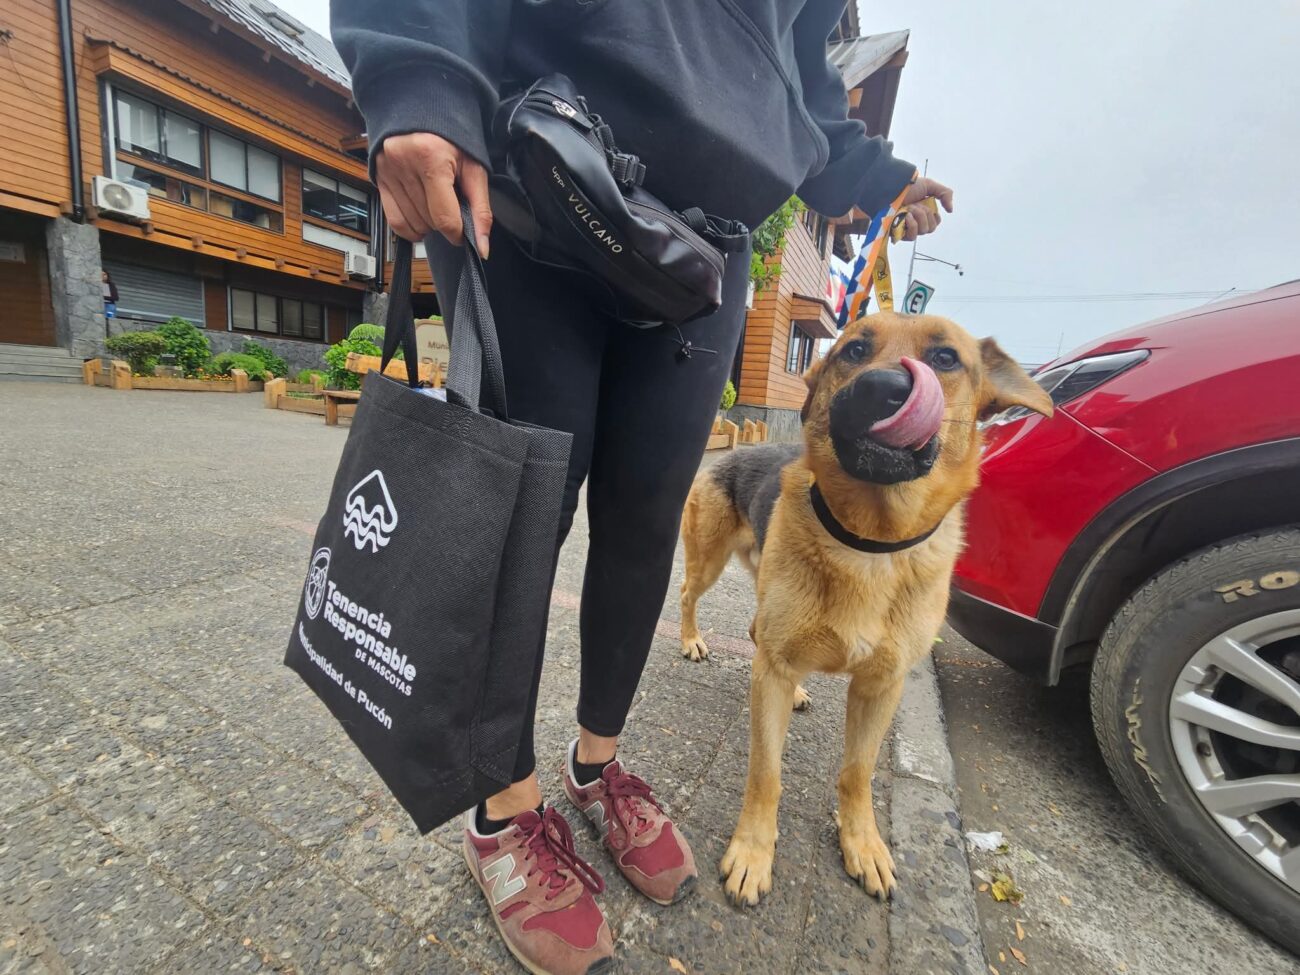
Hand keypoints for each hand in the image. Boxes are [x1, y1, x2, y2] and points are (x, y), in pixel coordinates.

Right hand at [374, 133, 492, 256]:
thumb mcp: (474, 168)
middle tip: (451, 205)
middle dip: (444, 223)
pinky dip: (410, 228)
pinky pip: (394, 221)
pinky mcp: (379, 177)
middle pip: (429, 222)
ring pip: (412, 224)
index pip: (444, 218)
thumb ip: (481, 209)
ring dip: (428, 225)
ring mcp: (388, 171)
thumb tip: (482, 247)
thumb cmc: (454, 137)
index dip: (457, 233)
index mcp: (432, 159)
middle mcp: (404, 164)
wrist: (424, 108)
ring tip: (436, 204)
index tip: (463, 231)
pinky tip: (421, 217)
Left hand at [896, 176, 953, 241]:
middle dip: (925, 214)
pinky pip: (912, 236)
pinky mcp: (898, 234)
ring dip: (918, 217)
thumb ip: (945, 194)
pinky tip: (906, 216)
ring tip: (909, 208)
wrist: (889, 189)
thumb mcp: (929, 185)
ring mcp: (906, 228)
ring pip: (923, 231)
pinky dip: (912, 224)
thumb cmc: (906, 187)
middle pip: (930, 228)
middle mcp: (914, 222)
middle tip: (915, 205)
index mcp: (922, 212)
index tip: (928, 206)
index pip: (935, 223)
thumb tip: (951, 210)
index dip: (934, 216)